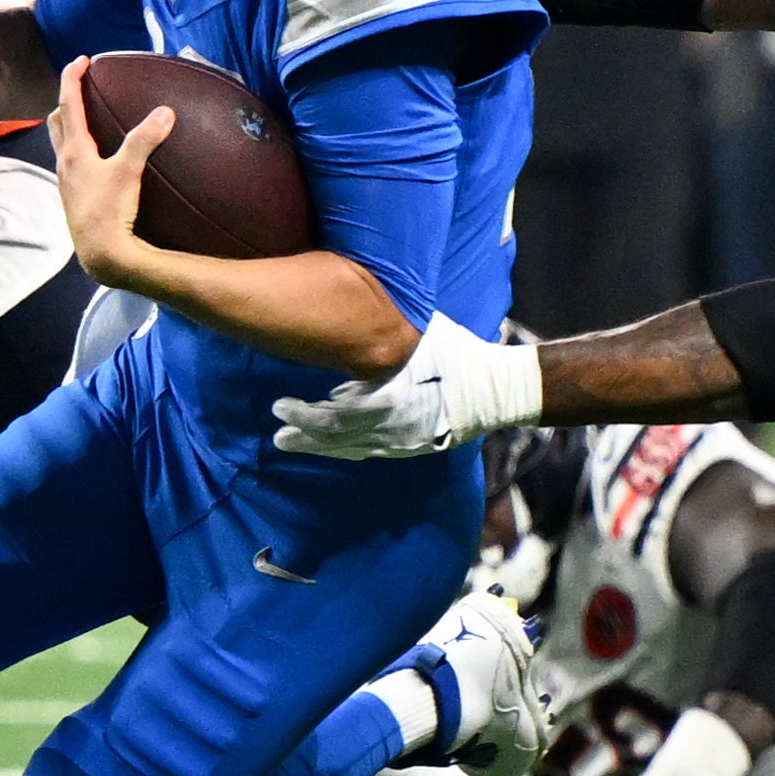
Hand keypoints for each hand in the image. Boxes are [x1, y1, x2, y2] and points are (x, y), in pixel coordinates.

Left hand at [51, 55, 172, 286]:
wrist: (99, 254)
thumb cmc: (109, 212)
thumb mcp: (129, 171)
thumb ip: (144, 139)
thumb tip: (164, 112)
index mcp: (74, 151)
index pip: (68, 104)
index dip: (72, 78)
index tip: (81, 59)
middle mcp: (65, 164)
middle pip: (56, 122)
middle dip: (66, 101)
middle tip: (81, 88)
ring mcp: (67, 184)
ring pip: (61, 145)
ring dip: (69, 127)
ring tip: (89, 121)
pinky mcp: (74, 199)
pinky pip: (72, 166)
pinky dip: (79, 152)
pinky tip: (98, 162)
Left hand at [270, 316, 543, 459]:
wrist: (497, 390)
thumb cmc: (458, 355)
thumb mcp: (419, 338)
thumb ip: (383, 342)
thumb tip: (348, 324)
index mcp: (392, 403)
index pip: (335, 418)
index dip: (304, 416)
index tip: (278, 407)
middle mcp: (393, 430)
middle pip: (338, 440)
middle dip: (305, 436)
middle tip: (277, 433)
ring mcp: (403, 443)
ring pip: (352, 450)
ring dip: (319, 447)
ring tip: (290, 441)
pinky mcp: (411, 448)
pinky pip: (370, 451)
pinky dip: (346, 446)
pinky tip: (329, 441)